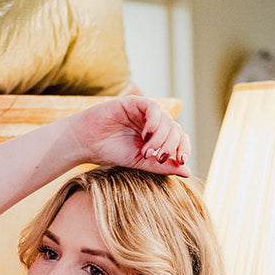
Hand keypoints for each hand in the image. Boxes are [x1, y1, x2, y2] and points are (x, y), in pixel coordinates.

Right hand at [69, 96, 189, 176]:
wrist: (87, 143)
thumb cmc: (111, 153)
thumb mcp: (141, 163)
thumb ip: (163, 166)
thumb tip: (188, 172)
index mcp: (157, 137)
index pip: (180, 138)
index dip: (184, 147)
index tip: (181, 160)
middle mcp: (153, 123)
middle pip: (175, 129)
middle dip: (170, 146)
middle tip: (157, 158)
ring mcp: (144, 112)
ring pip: (166, 120)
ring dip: (160, 138)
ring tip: (145, 151)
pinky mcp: (134, 103)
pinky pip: (153, 108)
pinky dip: (154, 122)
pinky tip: (146, 134)